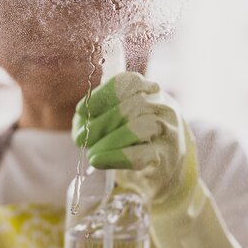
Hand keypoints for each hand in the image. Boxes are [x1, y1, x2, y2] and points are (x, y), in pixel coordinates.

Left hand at [71, 71, 195, 209]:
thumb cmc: (134, 136)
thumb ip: (96, 117)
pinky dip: (116, 157)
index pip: (129, 82)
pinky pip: (142, 154)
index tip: (80, 111)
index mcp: (149, 90)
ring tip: (91, 154)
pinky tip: (99, 160)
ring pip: (141, 127)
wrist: (166, 165)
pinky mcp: (166, 157)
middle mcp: (162, 106)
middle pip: (133, 106)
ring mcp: (168, 131)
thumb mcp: (118, 118)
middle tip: (81, 139)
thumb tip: (79, 130)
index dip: (102, 96)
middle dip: (101, 123)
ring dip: (109, 141)